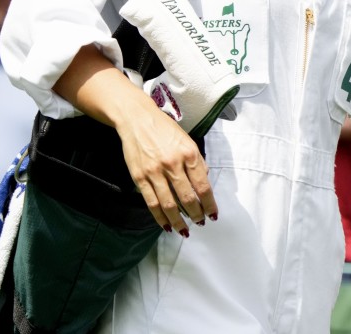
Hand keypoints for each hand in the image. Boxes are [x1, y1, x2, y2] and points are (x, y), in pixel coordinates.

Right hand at [117, 105, 215, 235]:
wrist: (138, 120)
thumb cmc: (166, 130)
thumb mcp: (188, 141)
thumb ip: (198, 163)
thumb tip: (204, 185)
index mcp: (189, 154)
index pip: (203, 186)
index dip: (209, 204)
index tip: (213, 214)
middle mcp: (173, 164)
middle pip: (187, 198)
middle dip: (196, 214)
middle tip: (201, 223)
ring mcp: (154, 172)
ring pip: (169, 204)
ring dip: (178, 221)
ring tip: (184, 230)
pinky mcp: (139, 177)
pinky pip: (151, 203)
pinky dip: (159, 217)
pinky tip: (166, 225)